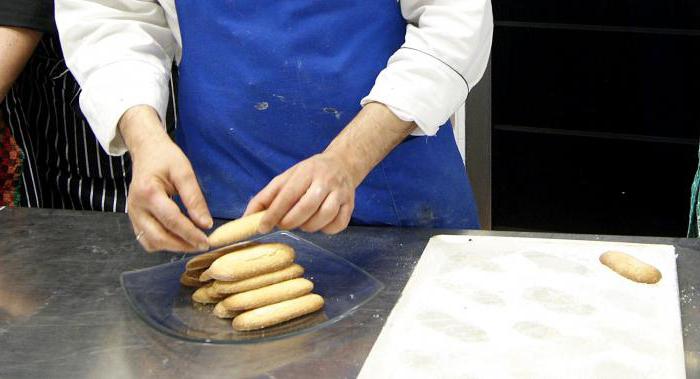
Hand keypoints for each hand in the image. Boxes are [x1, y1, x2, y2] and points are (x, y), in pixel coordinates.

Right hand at [120, 106, 212, 251]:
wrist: (146, 151)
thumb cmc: (166, 158)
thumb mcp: (184, 172)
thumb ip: (194, 198)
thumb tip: (205, 224)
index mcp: (148, 192)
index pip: (171, 220)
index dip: (190, 233)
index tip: (206, 241)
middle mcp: (136, 207)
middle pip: (158, 237)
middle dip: (182, 245)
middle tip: (202, 245)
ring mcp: (132, 214)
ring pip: (151, 242)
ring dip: (173, 247)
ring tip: (192, 243)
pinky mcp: (134, 219)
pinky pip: (147, 239)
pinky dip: (163, 243)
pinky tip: (178, 238)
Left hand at [244, 152, 356, 233]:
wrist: (342, 164)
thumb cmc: (308, 174)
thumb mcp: (285, 178)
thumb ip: (265, 197)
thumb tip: (246, 218)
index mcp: (306, 172)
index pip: (288, 195)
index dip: (274, 213)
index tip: (262, 227)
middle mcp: (325, 181)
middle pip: (307, 207)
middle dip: (291, 222)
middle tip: (284, 225)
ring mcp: (340, 193)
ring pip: (324, 217)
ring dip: (309, 227)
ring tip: (302, 223)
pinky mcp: (350, 205)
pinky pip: (339, 225)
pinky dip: (326, 229)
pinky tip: (320, 224)